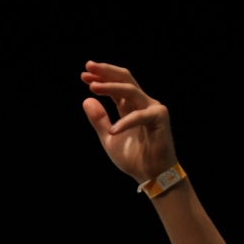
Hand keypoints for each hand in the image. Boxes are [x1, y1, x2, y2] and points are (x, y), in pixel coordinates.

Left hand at [81, 61, 177, 183]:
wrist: (151, 176)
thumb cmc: (134, 158)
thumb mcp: (109, 139)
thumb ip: (99, 120)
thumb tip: (86, 100)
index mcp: (130, 107)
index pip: (115, 86)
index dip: (100, 78)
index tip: (84, 75)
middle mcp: (142, 103)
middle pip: (124, 79)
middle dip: (106, 71)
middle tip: (88, 67)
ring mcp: (152, 108)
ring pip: (131, 90)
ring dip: (110, 87)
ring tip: (92, 87)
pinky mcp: (159, 118)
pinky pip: (139, 116)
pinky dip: (125, 123)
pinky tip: (112, 131)